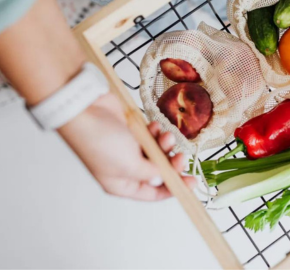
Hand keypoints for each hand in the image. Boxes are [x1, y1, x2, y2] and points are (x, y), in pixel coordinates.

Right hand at [58, 92, 195, 200]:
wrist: (86, 109)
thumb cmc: (101, 142)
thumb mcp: (130, 165)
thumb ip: (151, 173)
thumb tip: (163, 178)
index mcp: (121, 184)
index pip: (152, 193)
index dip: (173, 188)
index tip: (191, 182)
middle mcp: (125, 168)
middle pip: (158, 171)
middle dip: (172, 163)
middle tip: (182, 156)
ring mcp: (128, 148)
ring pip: (157, 151)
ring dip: (165, 144)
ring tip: (166, 136)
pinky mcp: (131, 130)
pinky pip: (152, 135)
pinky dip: (157, 132)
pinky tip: (155, 126)